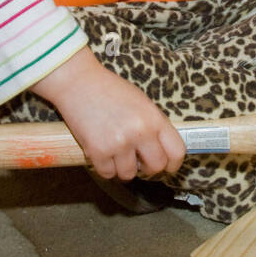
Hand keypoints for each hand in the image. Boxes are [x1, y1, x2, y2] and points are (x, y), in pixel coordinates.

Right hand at [31, 47, 185, 180]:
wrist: (78, 82)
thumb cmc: (109, 90)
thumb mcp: (141, 102)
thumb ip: (153, 125)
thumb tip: (161, 150)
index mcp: (154, 118)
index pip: (176, 151)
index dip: (173, 164)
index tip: (168, 167)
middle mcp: (140, 132)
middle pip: (156, 167)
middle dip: (148, 169)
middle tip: (139, 162)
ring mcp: (119, 143)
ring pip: (129, 174)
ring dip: (123, 168)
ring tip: (116, 154)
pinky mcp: (98, 151)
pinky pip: (108, 173)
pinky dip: (105, 168)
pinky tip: (103, 154)